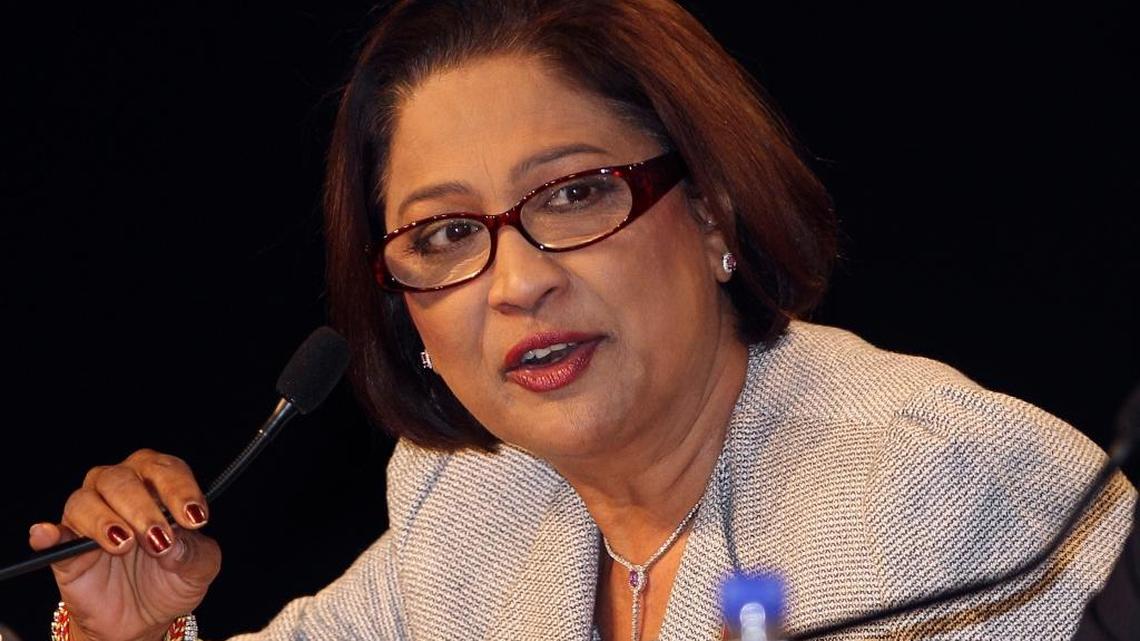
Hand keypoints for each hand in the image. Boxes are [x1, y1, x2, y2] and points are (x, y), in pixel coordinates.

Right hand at [28, 449, 220, 640]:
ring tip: (124, 544)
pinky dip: (48, 534)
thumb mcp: (200, 569)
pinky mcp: (65, 549)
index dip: (180, 490)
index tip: (194, 518)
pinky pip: (52, 535)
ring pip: (85, 500)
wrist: (143, 618)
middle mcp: (120, 491)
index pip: (166, 470)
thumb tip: (173, 544)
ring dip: (104, 520)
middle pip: (122, 479)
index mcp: (158, 485)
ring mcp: (89, 517)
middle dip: (142, 507)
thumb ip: (195, 553)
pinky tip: (49, 535)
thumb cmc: (173, 577)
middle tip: (158, 538)